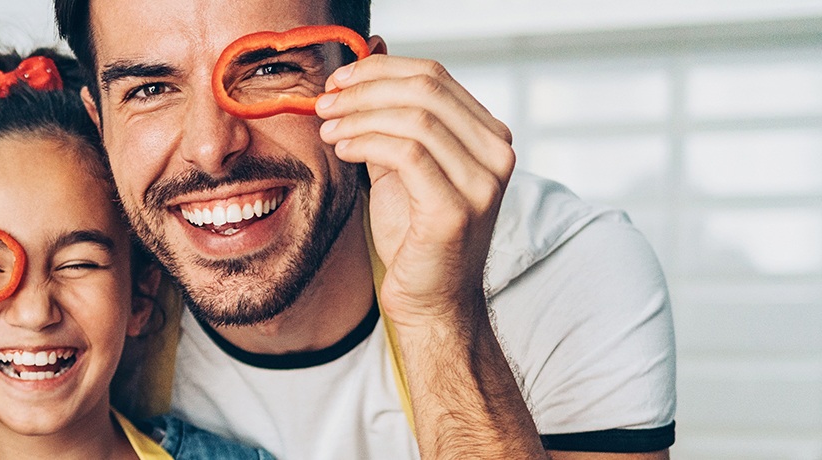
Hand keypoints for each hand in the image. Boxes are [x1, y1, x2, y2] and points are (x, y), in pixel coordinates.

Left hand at [314, 54, 514, 324]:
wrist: (430, 300)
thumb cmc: (414, 234)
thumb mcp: (403, 164)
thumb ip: (392, 119)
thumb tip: (367, 60)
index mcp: (488, 136)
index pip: (434, 76)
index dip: (380, 69)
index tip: (339, 78)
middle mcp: (497, 154)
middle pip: (426, 90)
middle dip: (365, 88)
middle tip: (325, 101)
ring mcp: (483, 183)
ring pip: (415, 118)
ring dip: (360, 116)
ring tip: (327, 127)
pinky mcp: (457, 209)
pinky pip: (408, 154)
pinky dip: (367, 143)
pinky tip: (342, 149)